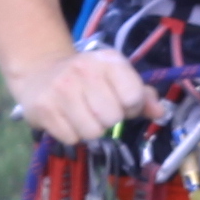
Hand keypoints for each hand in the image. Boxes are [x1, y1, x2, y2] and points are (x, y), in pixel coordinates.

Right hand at [7, 41, 164, 142]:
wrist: (39, 72)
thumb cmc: (86, 79)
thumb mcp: (116, 78)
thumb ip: (141, 94)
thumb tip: (160, 112)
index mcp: (108, 61)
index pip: (133, 97)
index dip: (131, 107)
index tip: (120, 102)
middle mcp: (84, 69)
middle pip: (112, 118)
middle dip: (108, 120)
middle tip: (97, 110)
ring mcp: (61, 88)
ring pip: (92, 132)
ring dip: (90, 130)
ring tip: (82, 116)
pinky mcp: (44, 107)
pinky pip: (71, 138)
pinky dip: (71, 134)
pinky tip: (66, 119)